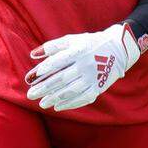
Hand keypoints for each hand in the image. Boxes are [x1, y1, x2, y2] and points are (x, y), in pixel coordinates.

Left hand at [25, 23, 141, 111]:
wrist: (118, 49)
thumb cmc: (89, 43)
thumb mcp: (72, 40)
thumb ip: (52, 46)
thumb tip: (32, 55)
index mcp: (79, 50)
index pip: (58, 61)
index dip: (43, 70)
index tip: (29, 78)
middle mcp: (86, 64)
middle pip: (61, 79)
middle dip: (44, 88)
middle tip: (30, 95)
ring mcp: (93, 77)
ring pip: (71, 91)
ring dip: (54, 98)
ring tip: (42, 103)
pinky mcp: (99, 87)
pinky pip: (83, 98)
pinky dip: (70, 103)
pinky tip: (57, 106)